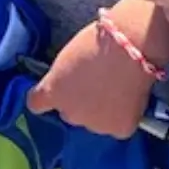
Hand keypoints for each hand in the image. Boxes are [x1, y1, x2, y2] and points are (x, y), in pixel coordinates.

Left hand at [28, 18, 154, 136]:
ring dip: (100, 111)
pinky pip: (117, 125)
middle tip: (95, 83)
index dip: (50, 96)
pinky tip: (128, 97)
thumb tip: (69, 84)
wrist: (132, 45)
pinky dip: (122, 115)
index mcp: (51, 92)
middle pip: (69, 113)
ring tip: (115, 87)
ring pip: (94, 121)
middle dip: (79, 102)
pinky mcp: (119, 128)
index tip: (58, 90)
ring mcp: (95, 124)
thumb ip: (63, 78)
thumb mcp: (67, 57)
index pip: (36, 104)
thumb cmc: (98, 40)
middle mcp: (70, 113)